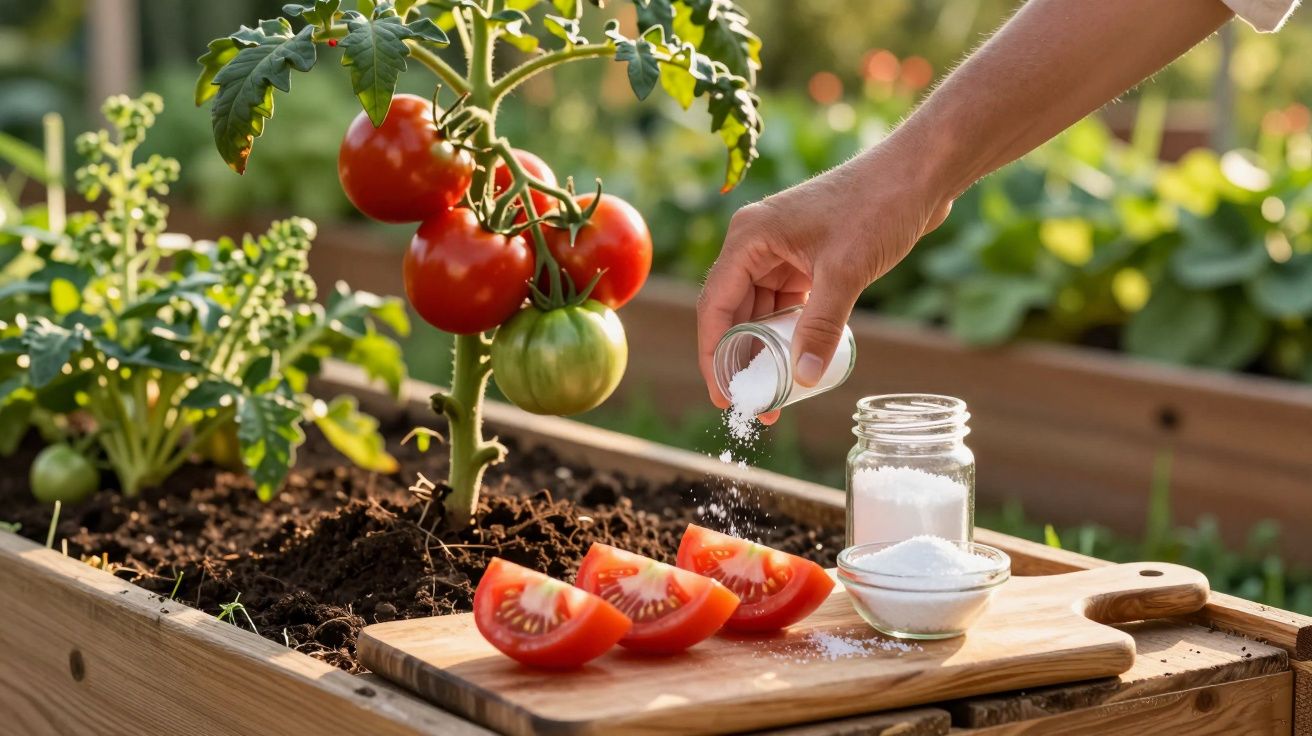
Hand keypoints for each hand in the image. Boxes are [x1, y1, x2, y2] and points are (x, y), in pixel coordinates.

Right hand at [697, 138, 951, 422]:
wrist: (919, 174)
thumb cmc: (878, 206)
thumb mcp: (846, 271)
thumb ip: (821, 326)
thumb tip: (803, 379)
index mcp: (749, 238)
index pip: (714, 306)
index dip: (714, 356)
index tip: (723, 396)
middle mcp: (756, 244)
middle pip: (734, 313)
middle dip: (741, 361)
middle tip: (753, 405)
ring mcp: (781, 252)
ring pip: (760, 312)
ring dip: (766, 351)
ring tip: (776, 393)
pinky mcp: (806, 259)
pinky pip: (786, 305)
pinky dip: (789, 334)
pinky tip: (798, 362)